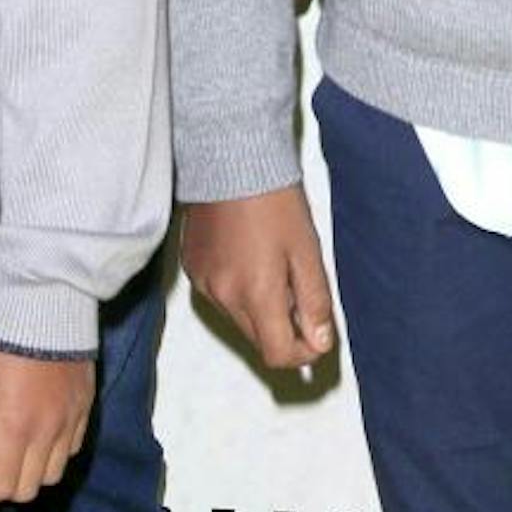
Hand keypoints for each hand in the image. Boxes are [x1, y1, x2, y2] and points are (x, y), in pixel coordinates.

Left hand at [0, 339, 94, 509]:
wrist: (46, 292)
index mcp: (13, 424)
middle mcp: (47, 429)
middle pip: (26, 488)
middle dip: (0, 486)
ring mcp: (71, 417)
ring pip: (51, 473)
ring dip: (27, 472)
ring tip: (10, 449)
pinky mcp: (86, 404)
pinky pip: (71, 448)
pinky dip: (52, 453)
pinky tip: (36, 432)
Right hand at [181, 187, 334, 369]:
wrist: (232, 157)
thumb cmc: (275, 199)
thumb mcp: (307, 249)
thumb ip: (315, 301)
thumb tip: (321, 342)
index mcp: (255, 294)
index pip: (278, 354)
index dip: (303, 351)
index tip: (316, 332)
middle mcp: (223, 296)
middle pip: (257, 338)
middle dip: (282, 327)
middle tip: (297, 288)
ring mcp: (202, 283)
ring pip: (237, 317)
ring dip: (258, 306)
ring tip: (271, 262)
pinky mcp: (190, 267)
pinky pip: (218, 295)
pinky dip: (236, 287)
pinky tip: (247, 254)